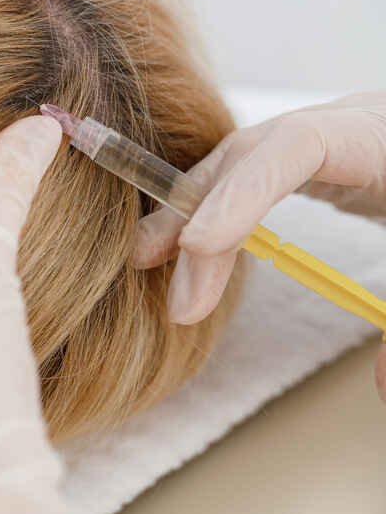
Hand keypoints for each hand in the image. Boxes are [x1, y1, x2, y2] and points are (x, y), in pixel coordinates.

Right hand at [132, 92, 385, 399]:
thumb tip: (383, 388)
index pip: (297, 145)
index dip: (239, 193)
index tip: (197, 249)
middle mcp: (353, 125)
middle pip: (253, 156)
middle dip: (201, 220)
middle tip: (177, 300)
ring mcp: (334, 138)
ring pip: (242, 163)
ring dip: (193, 215)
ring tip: (150, 263)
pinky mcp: (327, 158)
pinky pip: (252, 176)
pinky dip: (216, 211)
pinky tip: (190, 246)